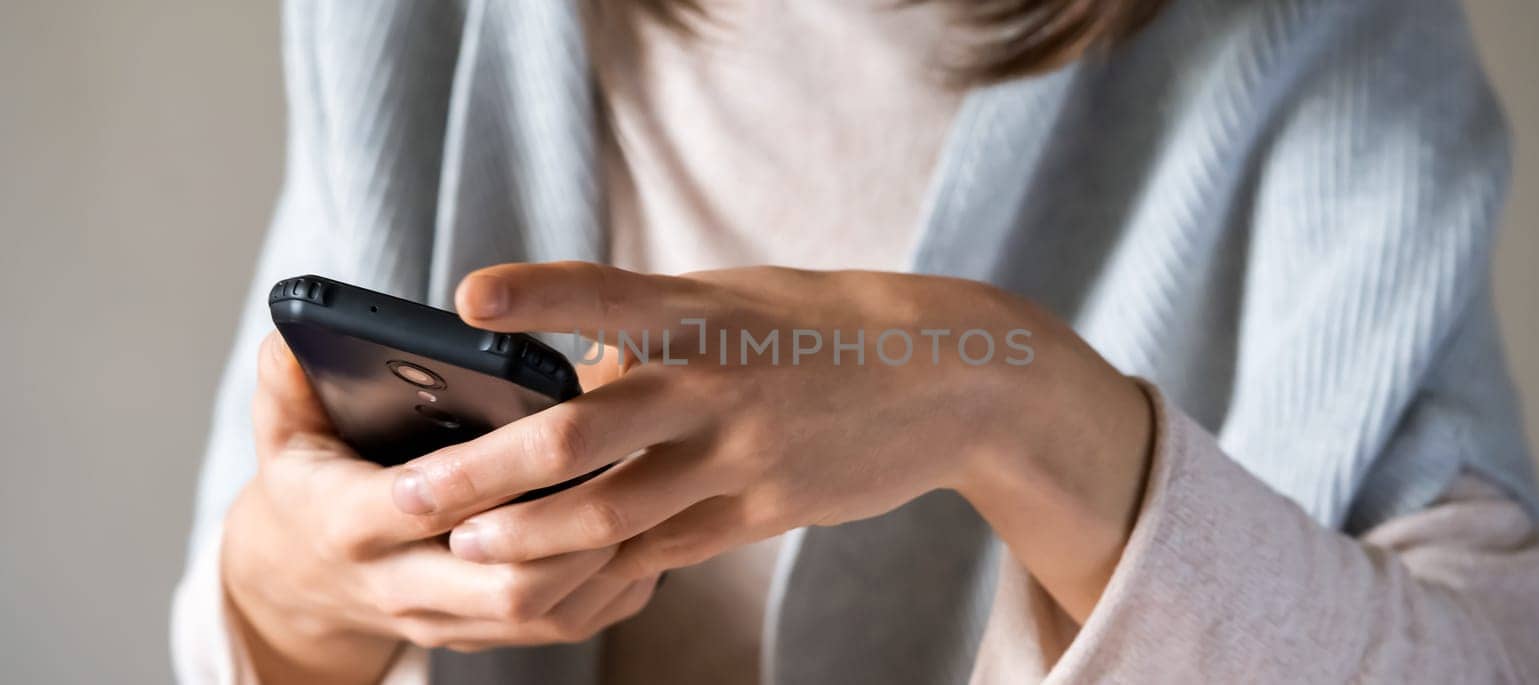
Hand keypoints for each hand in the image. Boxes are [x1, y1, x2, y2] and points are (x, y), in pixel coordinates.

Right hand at [221, 333, 659, 683]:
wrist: (305, 580)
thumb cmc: (310, 487)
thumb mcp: (284, 434)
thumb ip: (289, 382)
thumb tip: (291, 336)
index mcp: (351, 525)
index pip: (421, 507)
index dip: (477, 479)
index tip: (534, 434)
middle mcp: (402, 586)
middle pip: (502, 582)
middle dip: (569, 533)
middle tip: (624, 467)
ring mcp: (449, 621)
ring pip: (543, 612)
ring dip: (602, 561)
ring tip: (650, 495)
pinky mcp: (488, 637)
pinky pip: (565, 626)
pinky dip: (612, 586)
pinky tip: (648, 535)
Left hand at [394, 262, 1152, 622]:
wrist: (947, 376)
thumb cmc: (823, 326)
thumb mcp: (737, 302)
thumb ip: (653, 332)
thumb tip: (568, 376)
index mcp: (703, 312)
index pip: (607, 296)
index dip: (539, 295)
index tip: (467, 298)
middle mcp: (714, 383)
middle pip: (581, 432)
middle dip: (485, 469)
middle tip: (407, 494)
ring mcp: (740, 455)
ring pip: (614, 509)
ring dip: (532, 535)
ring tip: (469, 549)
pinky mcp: (763, 509)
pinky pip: (667, 548)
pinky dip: (608, 564)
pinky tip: (560, 577)